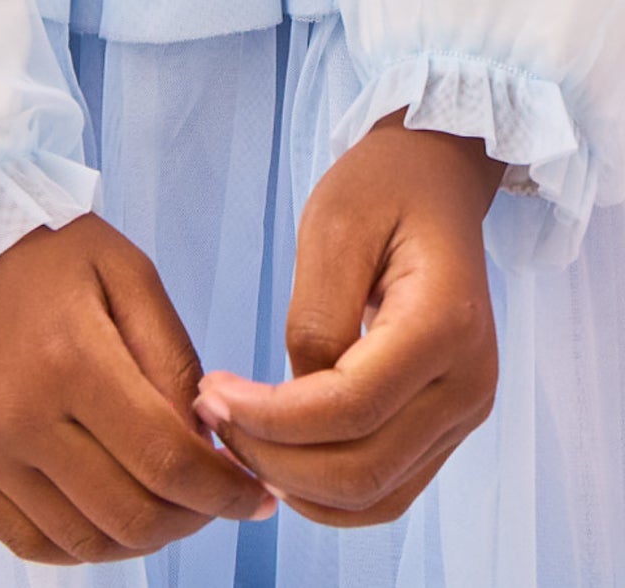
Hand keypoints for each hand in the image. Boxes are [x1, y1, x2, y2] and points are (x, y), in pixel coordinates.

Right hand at [0, 213, 274, 564]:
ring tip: (161, 502)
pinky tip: (104, 509)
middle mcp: (20, 416)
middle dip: (192, 519)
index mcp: (70, 358)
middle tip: (210, 497)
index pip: (168, 463)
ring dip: (141, 537)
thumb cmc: (40, 247)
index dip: (226, 494)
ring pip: (85, 543)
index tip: (254, 496)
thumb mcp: (125, 271)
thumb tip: (207, 442)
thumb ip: (172, 358)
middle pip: (132, 516)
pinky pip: (29, 542)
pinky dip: (81, 545)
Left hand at [197, 116, 500, 526]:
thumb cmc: (382, 189)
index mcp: (442, 326)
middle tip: (211, 420)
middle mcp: (467, 385)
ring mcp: (464, 412)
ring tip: (236, 440)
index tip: (209, 395)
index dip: (272, 418)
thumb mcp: (332, 225)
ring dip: (300, 486)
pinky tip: (279, 457)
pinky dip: (333, 492)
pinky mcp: (449, 422)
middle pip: (366, 469)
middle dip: (276, 460)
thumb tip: (295, 395)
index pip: (351, 408)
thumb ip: (315, 315)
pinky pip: (392, 486)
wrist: (437, 181)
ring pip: (380, 494)